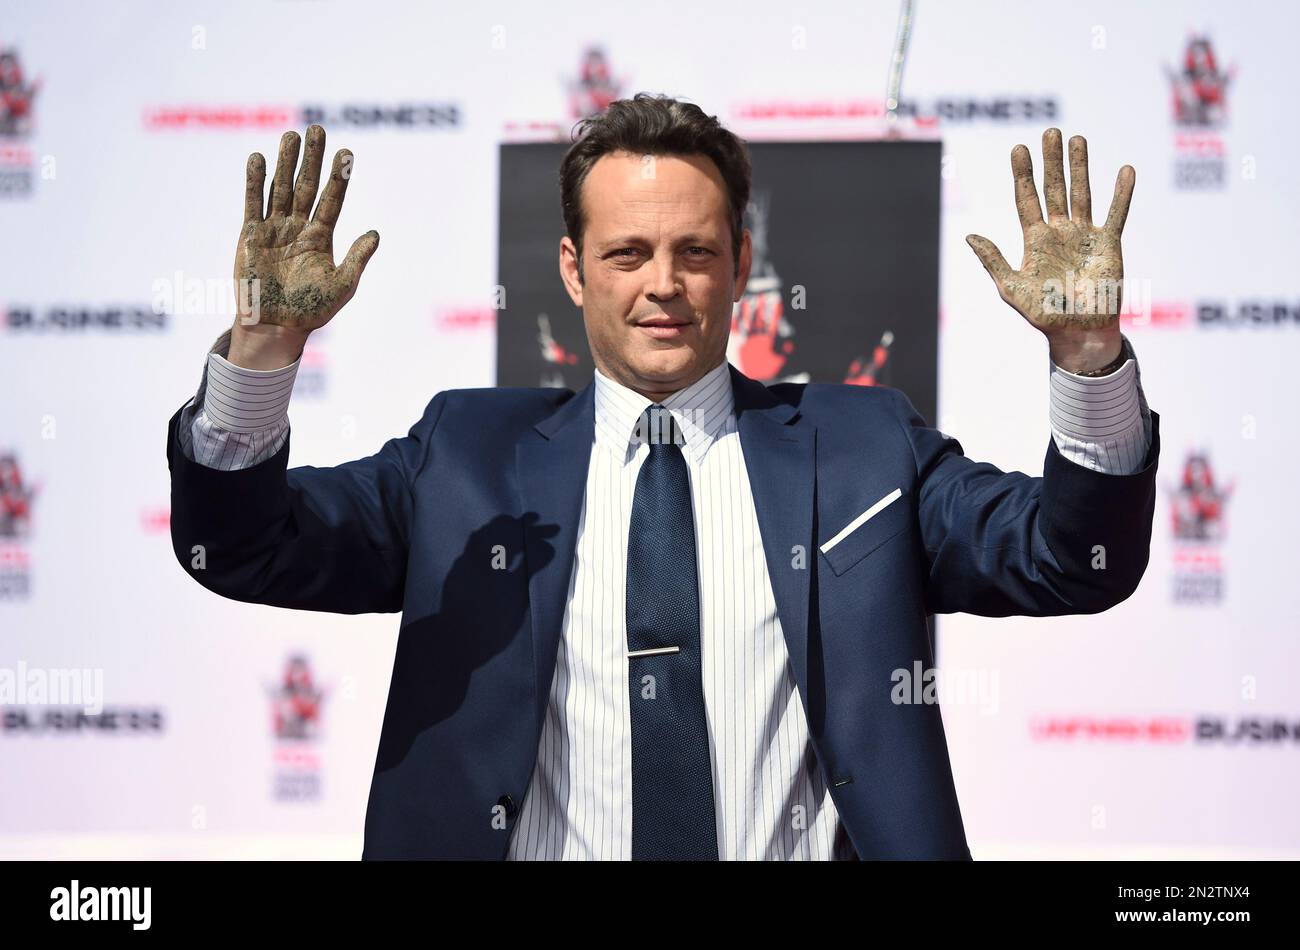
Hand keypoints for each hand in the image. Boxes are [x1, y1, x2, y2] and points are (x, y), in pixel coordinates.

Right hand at [229, 125, 378, 366]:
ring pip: (280, 188)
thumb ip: (357, 258)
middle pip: (305, 185)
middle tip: (317, 129)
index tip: (347, 152)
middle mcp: (298, 227)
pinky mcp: (250, 235)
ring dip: (285, 162)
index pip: (332, 199)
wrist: (276, 326)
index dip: (339, 177)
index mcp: (321, 237)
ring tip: (291, 135)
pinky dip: (255, 181)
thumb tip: (376, 233)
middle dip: (311, 158)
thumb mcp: (343, 286)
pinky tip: (259, 159)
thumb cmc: (311, 310)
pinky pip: (253, 203)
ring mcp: (273, 229)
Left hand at [966, 129, 1134, 373]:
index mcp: (1034, 240)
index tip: (1018, 148)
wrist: (1078, 333)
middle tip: (1050, 132)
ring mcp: (1084, 235)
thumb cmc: (1044, 315)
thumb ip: (993, 260)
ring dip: (1080, 167)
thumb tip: (970, 236)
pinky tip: (1125, 170)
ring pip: (1082, 193)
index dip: (1023, 175)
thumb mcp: (1012, 288)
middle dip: (1051, 161)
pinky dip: (1121, 193)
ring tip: (1078, 139)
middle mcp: (1059, 232)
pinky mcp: (1109, 244)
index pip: (1026, 199)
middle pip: (1054, 189)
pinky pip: (1117, 214)